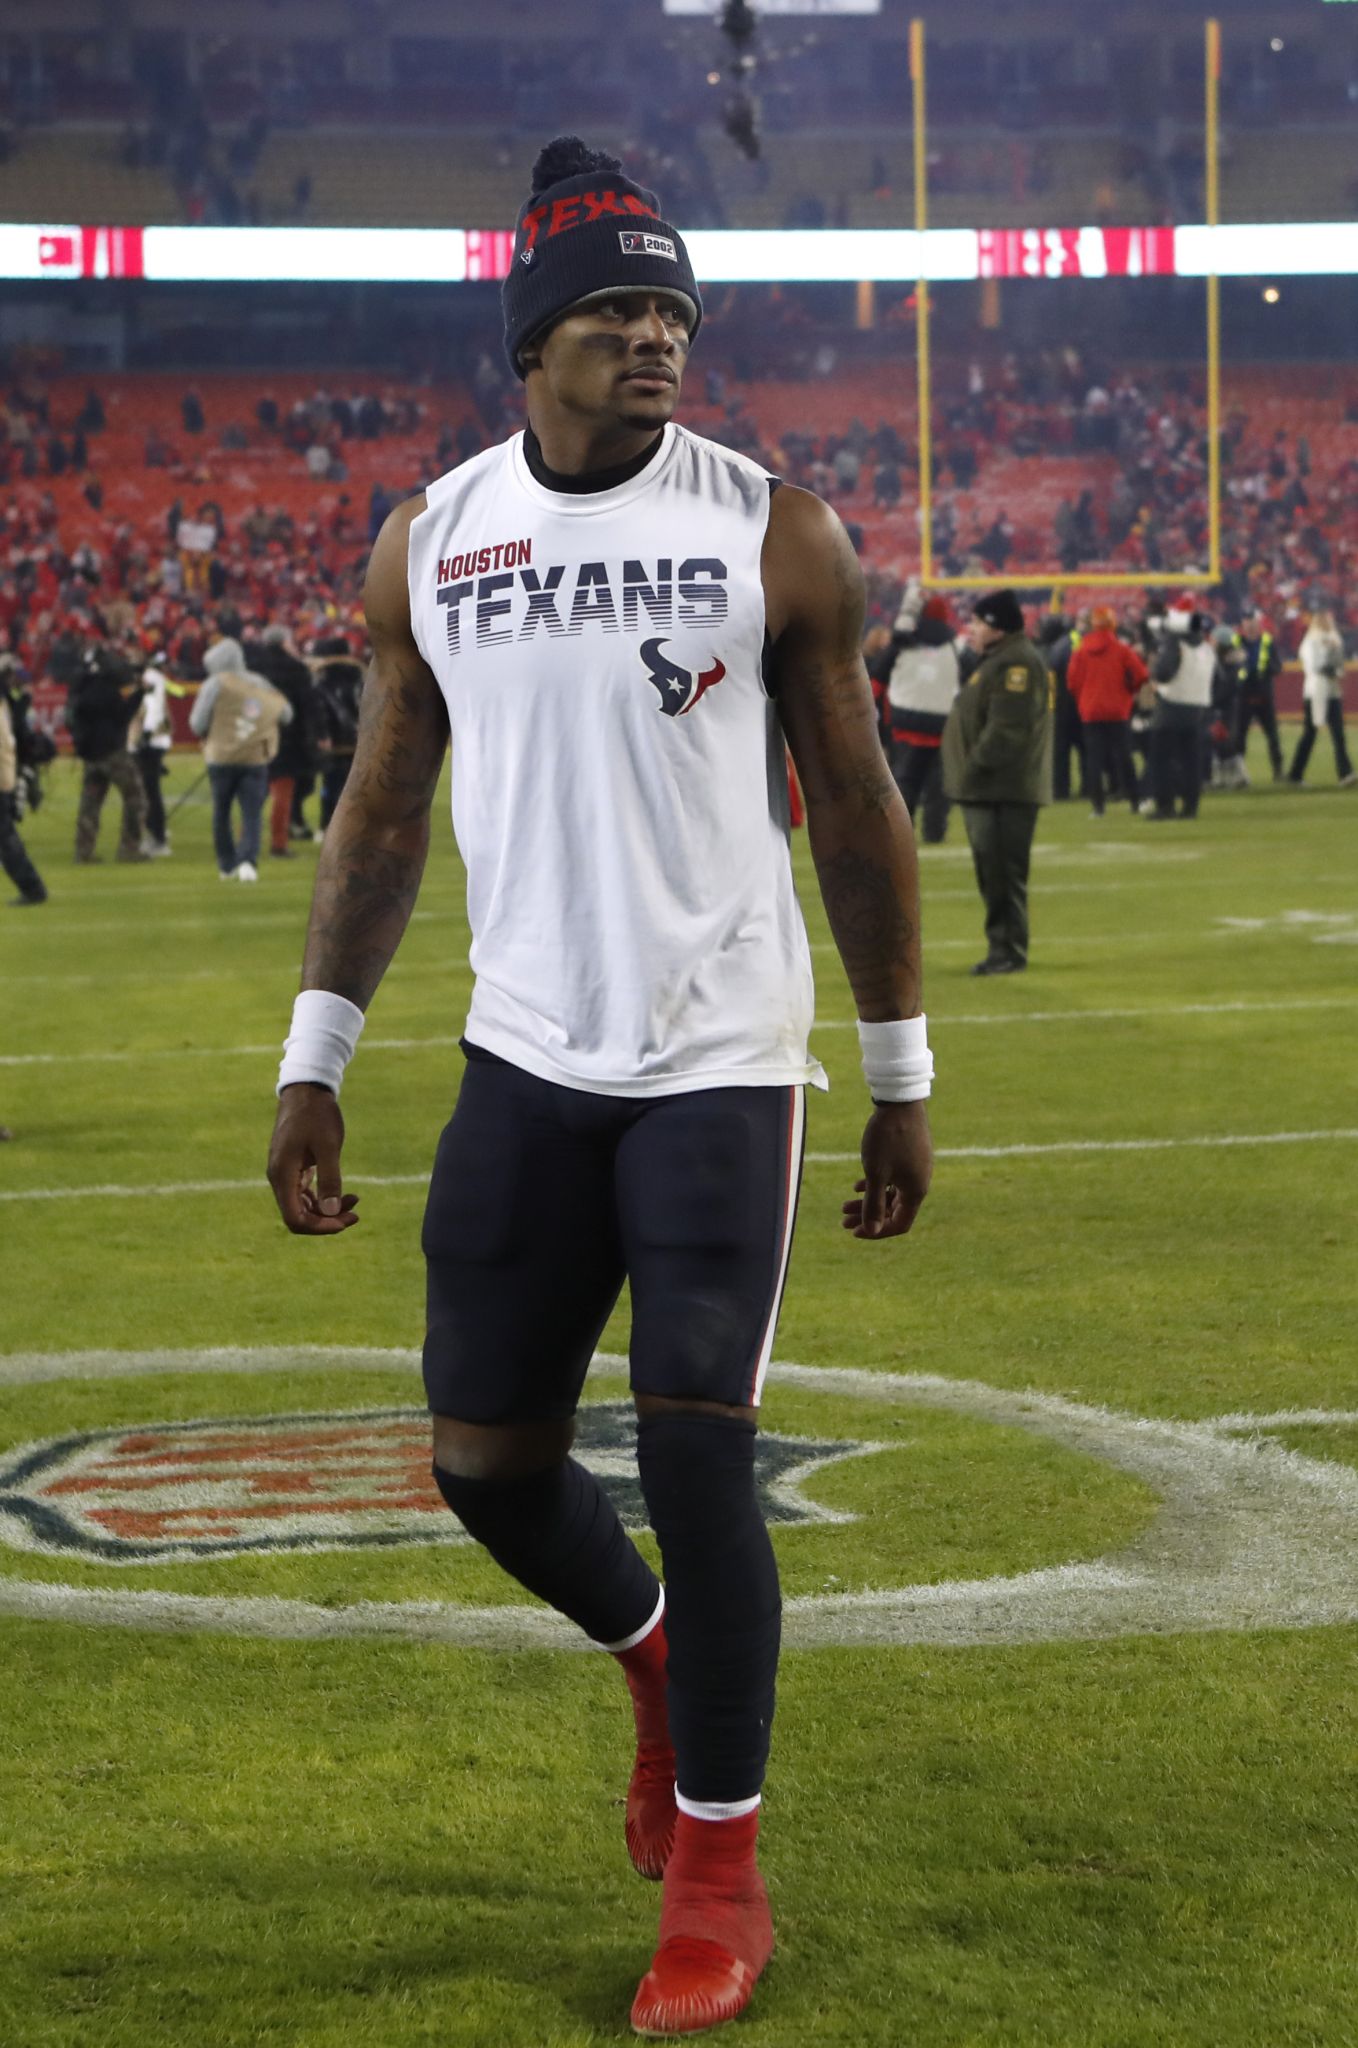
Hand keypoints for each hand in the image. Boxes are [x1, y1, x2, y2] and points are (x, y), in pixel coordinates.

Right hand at [267, 1083, 359, 1235]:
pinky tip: (345, 1195)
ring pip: (303, 1206)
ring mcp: (285, 1173)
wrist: (306, 1090)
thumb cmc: (317, 1114)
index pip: (295, 1219)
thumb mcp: (328, 1146)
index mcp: (282, 1175)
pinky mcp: (294, 1168)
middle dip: (327, 1220)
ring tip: (355, 1201)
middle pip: (299, 1216)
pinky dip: (324, 1198)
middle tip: (356, 1214)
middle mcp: (279, 1178)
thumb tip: (331, 1211)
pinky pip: (306, 1193)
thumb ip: (330, 1179)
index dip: (320, 1227)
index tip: (345, 1220)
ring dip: (328, 1210)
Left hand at [841, 1100, 932, 1240]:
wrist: (900, 1101)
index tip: (854, 1231)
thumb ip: (873, 1204)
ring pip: (890, 1194)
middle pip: (893, 1210)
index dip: (877, 1231)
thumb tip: (871, 1230)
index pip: (899, 1224)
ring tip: (843, 1205)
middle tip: (842, 1220)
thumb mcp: (875, 1174)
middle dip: (867, 1217)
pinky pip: (893, 1179)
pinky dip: (876, 1185)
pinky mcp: (909, 1156)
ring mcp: (915, 1169)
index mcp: (916, 1191)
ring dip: (868, 1201)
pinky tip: (857, 1186)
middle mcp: (919, 1183)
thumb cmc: (887, 1138)